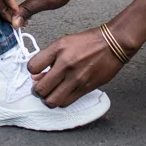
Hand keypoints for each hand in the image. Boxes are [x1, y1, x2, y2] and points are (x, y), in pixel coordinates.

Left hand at [26, 0, 145, 107]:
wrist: (113, 44)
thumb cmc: (88, 42)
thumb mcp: (64, 42)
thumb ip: (49, 58)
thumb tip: (36, 75)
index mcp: (58, 49)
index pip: (32, 67)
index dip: (31, 71)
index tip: (36, 72)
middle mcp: (66, 64)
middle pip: (41, 89)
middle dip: (37, 90)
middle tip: (40, 88)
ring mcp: (76, 78)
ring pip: (52, 101)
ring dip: (48, 99)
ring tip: (51, 93)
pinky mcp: (85, 88)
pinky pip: (67, 102)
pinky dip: (61, 101)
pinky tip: (63, 94)